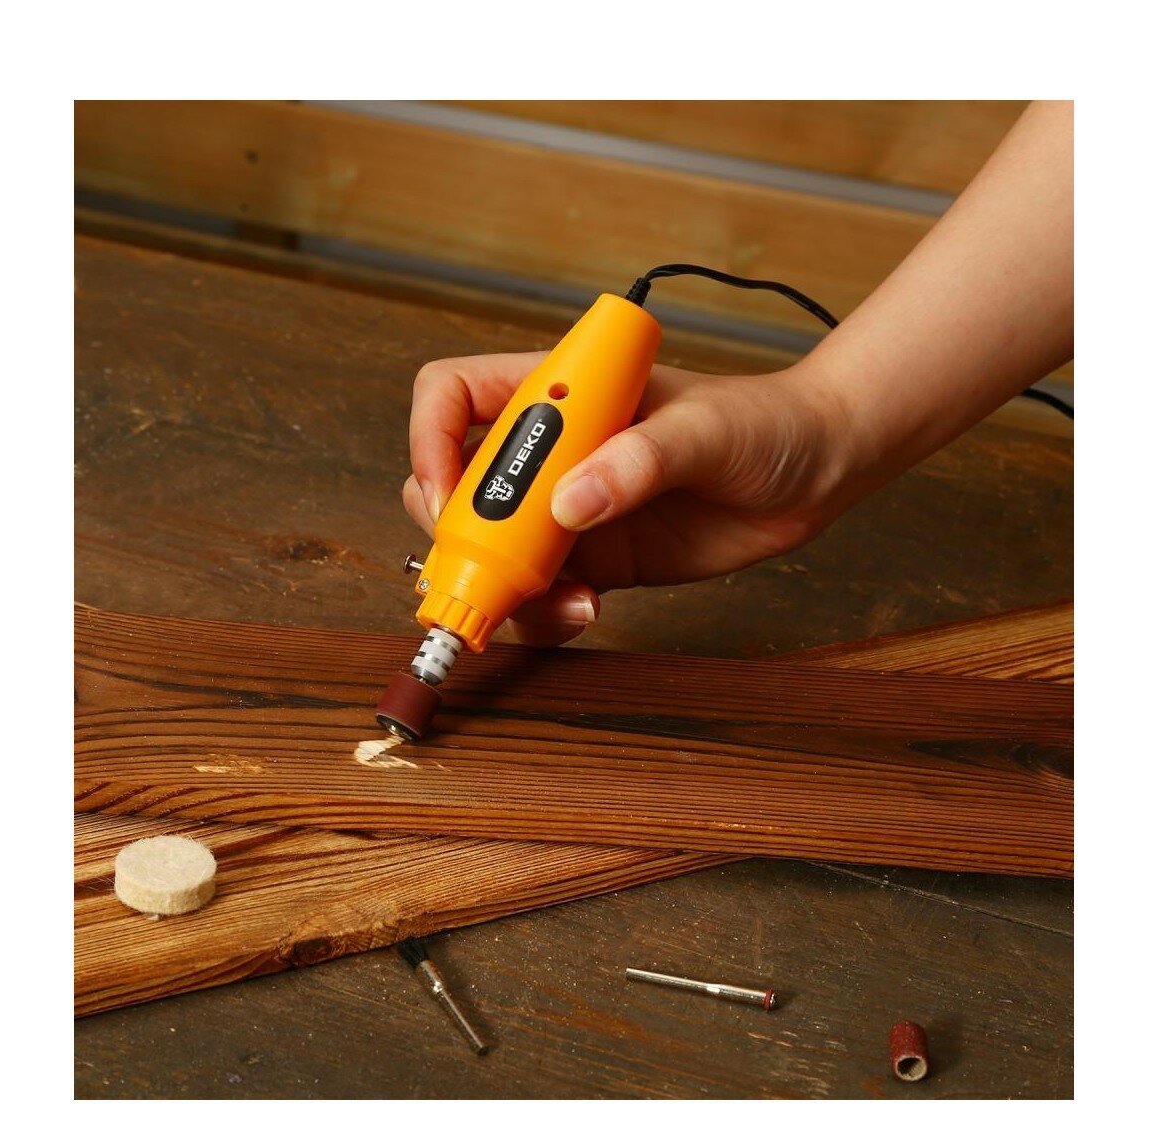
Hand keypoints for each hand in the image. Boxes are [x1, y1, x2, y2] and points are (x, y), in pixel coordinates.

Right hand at [404, 353, 858, 646]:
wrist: (814, 471)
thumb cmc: (762, 422)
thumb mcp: (705, 429)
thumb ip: (638, 460)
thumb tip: (569, 505)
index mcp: (562, 393)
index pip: (453, 396)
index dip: (430, 440)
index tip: (449, 493)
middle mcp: (552, 452)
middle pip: (457, 488)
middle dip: (459, 536)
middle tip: (494, 572)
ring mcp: (569, 510)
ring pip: (493, 553)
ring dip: (503, 588)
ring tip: (563, 602)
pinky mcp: (596, 559)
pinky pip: (541, 594)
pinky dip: (545, 615)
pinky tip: (588, 611)